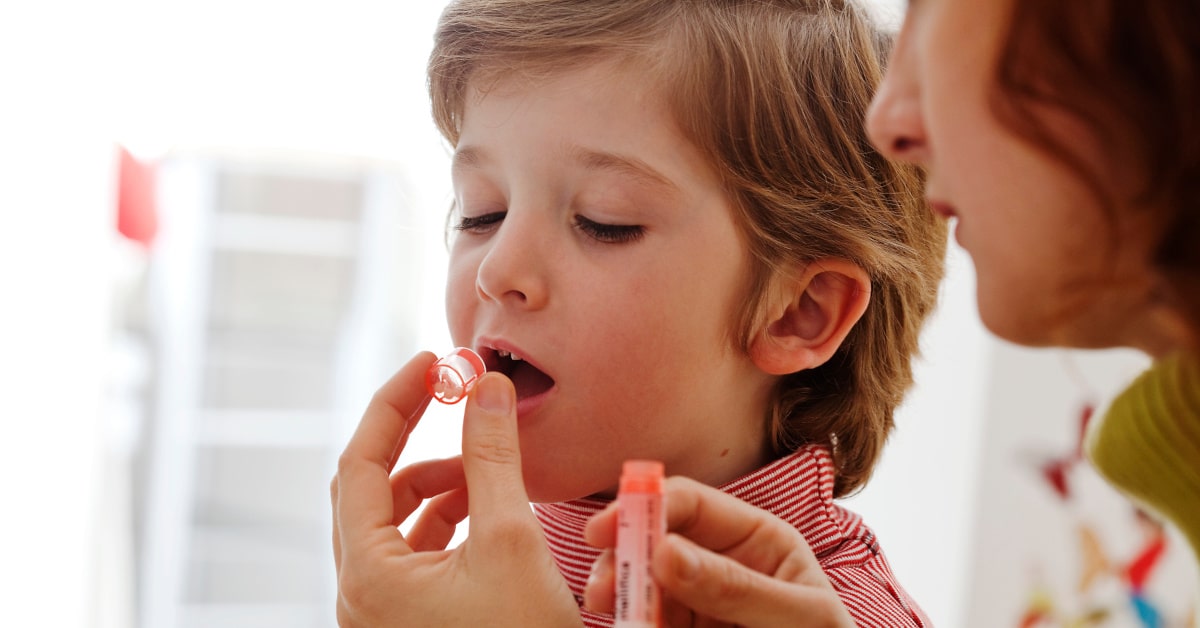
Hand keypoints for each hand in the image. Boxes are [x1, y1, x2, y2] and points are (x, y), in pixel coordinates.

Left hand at [331, 352, 581, 626]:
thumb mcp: (510, 541)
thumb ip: (493, 457)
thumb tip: (485, 388)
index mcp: (367, 575)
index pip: (359, 462)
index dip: (393, 403)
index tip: (432, 363)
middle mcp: (363, 595)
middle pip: (371, 490)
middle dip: (415, 439)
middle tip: (455, 397)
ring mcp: (385, 613)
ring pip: (396, 524)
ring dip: (438, 483)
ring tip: (487, 468)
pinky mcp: (413, 624)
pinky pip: (417, 554)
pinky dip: (448, 521)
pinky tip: (489, 510)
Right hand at [583, 476, 853, 627]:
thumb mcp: (800, 618)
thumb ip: (737, 587)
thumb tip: (665, 552)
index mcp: (756, 538)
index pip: (691, 504)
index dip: (644, 505)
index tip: (605, 529)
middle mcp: (720, 562)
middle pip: (654, 540)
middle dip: (621, 556)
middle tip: (600, 588)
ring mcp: (699, 601)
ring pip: (642, 584)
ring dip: (618, 595)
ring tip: (606, 611)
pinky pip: (648, 621)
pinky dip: (632, 623)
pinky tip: (629, 627)